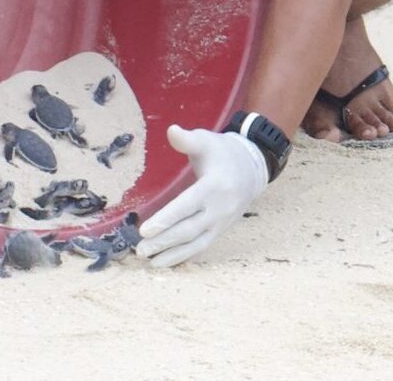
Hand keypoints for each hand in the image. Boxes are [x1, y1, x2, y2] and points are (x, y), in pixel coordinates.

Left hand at [136, 125, 269, 268]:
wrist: (252, 168)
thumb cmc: (223, 153)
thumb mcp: (207, 141)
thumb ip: (187, 139)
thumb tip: (171, 130)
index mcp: (214, 185)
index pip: (187, 206)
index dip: (166, 219)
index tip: (145, 229)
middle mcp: (220, 207)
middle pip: (189, 229)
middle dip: (163, 241)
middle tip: (140, 250)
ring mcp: (222, 222)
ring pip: (195, 243)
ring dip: (172, 254)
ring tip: (150, 261)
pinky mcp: (221, 230)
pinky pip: (203, 246)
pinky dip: (185, 256)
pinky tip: (166, 262)